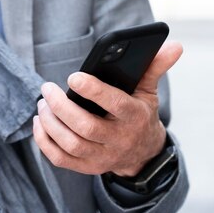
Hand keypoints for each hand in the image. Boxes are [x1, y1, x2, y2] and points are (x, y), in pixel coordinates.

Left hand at [33, 41, 182, 176]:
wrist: (142, 154)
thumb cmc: (139, 114)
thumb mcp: (147, 91)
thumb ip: (154, 67)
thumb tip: (173, 45)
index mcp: (134, 117)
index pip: (115, 104)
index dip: (93, 90)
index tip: (73, 76)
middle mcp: (118, 140)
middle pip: (85, 127)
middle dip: (61, 106)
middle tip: (46, 88)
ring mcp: (102, 157)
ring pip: (70, 143)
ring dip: (50, 122)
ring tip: (42, 103)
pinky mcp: (87, 167)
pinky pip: (59, 158)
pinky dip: (44, 141)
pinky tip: (40, 122)